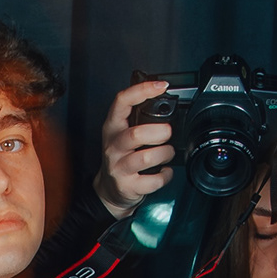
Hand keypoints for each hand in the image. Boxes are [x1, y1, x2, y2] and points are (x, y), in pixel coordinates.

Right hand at [96, 78, 175, 213]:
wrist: (109, 190)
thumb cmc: (121, 158)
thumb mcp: (122, 134)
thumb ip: (137, 118)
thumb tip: (161, 97)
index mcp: (112, 128)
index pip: (122, 102)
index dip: (142, 90)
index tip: (161, 86)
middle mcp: (113, 146)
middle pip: (136, 133)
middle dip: (160, 132)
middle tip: (167, 134)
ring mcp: (119, 167)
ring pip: (146, 157)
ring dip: (165, 154)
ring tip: (167, 153)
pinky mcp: (128, 186)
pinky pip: (153, 181)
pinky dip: (165, 175)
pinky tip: (164, 171)